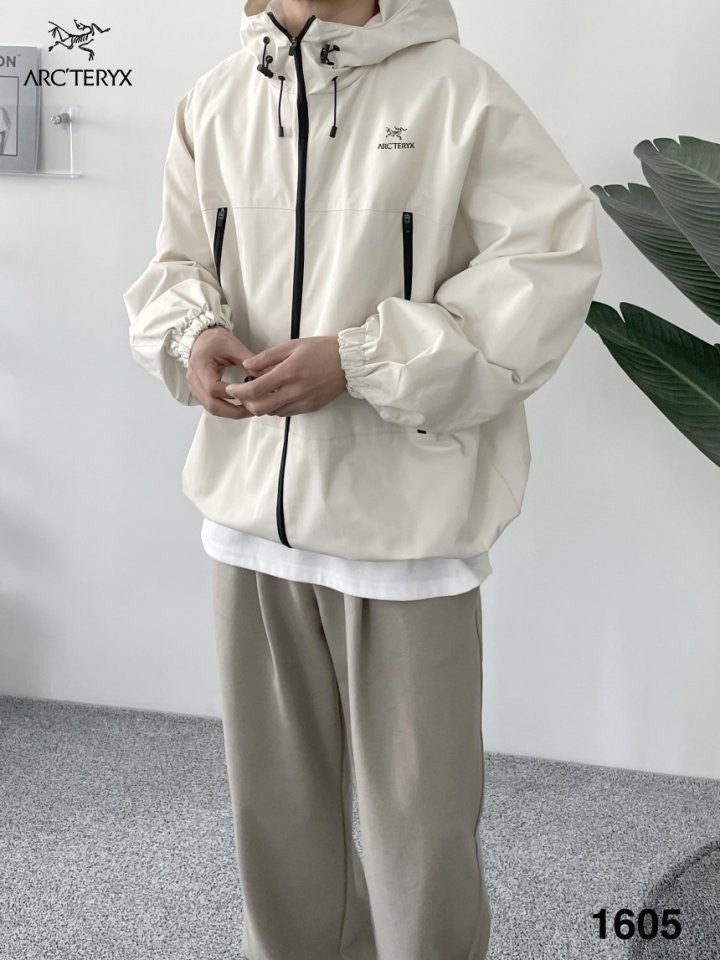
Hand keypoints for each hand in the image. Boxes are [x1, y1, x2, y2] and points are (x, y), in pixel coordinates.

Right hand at [186, 325, 257, 418]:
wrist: (202, 337)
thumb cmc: (216, 340)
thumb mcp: (235, 346)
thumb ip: (249, 363)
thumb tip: (266, 379)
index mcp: (200, 365)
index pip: (213, 388)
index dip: (232, 395)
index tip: (249, 396)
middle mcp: (193, 378)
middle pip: (211, 404)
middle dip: (232, 411)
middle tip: (251, 410)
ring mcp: (193, 386)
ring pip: (210, 408)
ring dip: (229, 413)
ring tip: (247, 410)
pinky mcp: (197, 390)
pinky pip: (209, 405)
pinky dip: (224, 409)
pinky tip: (237, 406)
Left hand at [224, 335, 347, 416]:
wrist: (348, 363)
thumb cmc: (321, 349)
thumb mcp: (292, 345)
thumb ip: (267, 357)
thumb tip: (247, 366)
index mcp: (288, 372)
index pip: (255, 389)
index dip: (238, 391)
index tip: (230, 388)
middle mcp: (295, 390)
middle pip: (260, 408)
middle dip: (246, 403)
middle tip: (241, 394)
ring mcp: (303, 402)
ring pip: (272, 413)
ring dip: (260, 406)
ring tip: (258, 394)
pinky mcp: (310, 408)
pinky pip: (285, 413)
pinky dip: (275, 407)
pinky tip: (274, 396)